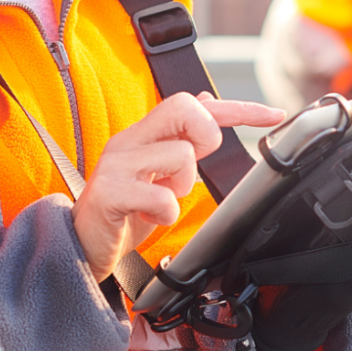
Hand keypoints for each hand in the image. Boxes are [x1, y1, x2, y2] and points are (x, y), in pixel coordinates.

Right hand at [72, 93, 283, 280]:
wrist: (78, 248)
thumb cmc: (122, 213)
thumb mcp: (157, 175)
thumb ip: (180, 141)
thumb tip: (207, 102)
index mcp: (143, 136)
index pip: (195, 104)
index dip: (238, 107)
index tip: (273, 114)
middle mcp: (129, 141)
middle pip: (184, 106)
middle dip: (205, 136)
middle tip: (188, 171)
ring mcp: (117, 165)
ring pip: (181, 154)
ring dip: (181, 187)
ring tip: (158, 202)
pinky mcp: (109, 193)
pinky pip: (162, 196)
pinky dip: (165, 212)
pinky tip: (147, 217)